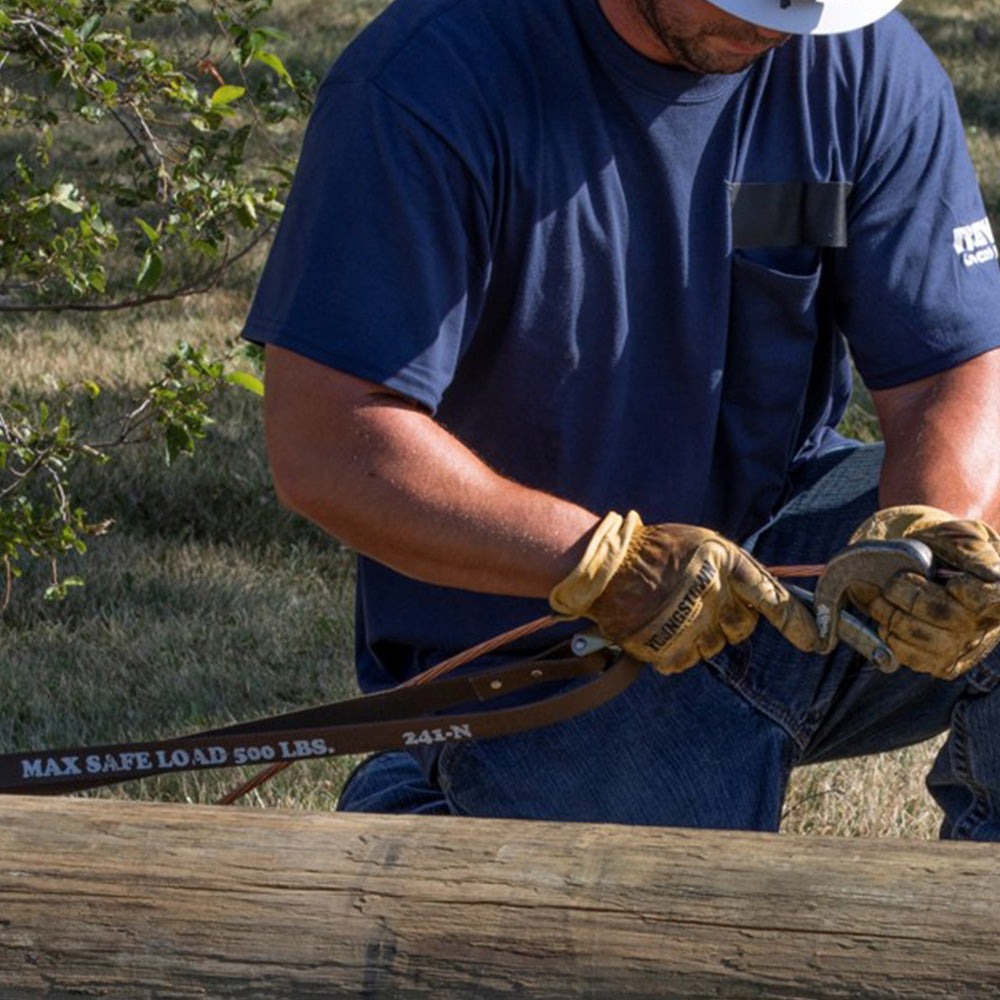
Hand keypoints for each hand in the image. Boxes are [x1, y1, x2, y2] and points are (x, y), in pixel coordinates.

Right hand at [550, 511, 818, 672]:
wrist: (606, 567)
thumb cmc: (656, 551)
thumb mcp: (703, 545)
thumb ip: (736, 569)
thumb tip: (770, 599)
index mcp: (723, 564)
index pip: (771, 598)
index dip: (797, 622)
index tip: (817, 641)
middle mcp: (711, 595)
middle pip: (743, 628)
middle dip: (730, 620)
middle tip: (701, 602)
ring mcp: (690, 625)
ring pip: (715, 646)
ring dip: (701, 634)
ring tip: (674, 611)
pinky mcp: (668, 648)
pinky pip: (688, 660)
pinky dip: (678, 648)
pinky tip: (662, 627)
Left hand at [846, 505, 999, 678]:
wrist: (932, 570)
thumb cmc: (948, 551)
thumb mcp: (962, 538)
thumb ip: (973, 551)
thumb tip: (991, 576)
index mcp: (996, 592)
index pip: (994, 599)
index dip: (974, 594)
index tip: (955, 582)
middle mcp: (984, 625)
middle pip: (946, 616)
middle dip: (909, 596)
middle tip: (894, 582)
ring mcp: (963, 648)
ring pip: (924, 638)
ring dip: (892, 616)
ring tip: (882, 600)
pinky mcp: (942, 664)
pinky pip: (911, 657)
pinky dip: (891, 637)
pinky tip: (888, 620)